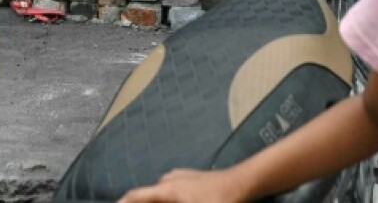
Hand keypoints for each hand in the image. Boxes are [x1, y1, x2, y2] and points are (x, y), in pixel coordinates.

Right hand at [118, 168, 243, 202]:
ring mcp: (180, 177)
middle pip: (147, 197)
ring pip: (159, 194)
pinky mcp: (190, 180)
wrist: (242, 182)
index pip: (135, 196)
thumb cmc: (220, 200)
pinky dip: (166, 200)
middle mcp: (169, 179)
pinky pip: (170, 191)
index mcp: (166, 189)